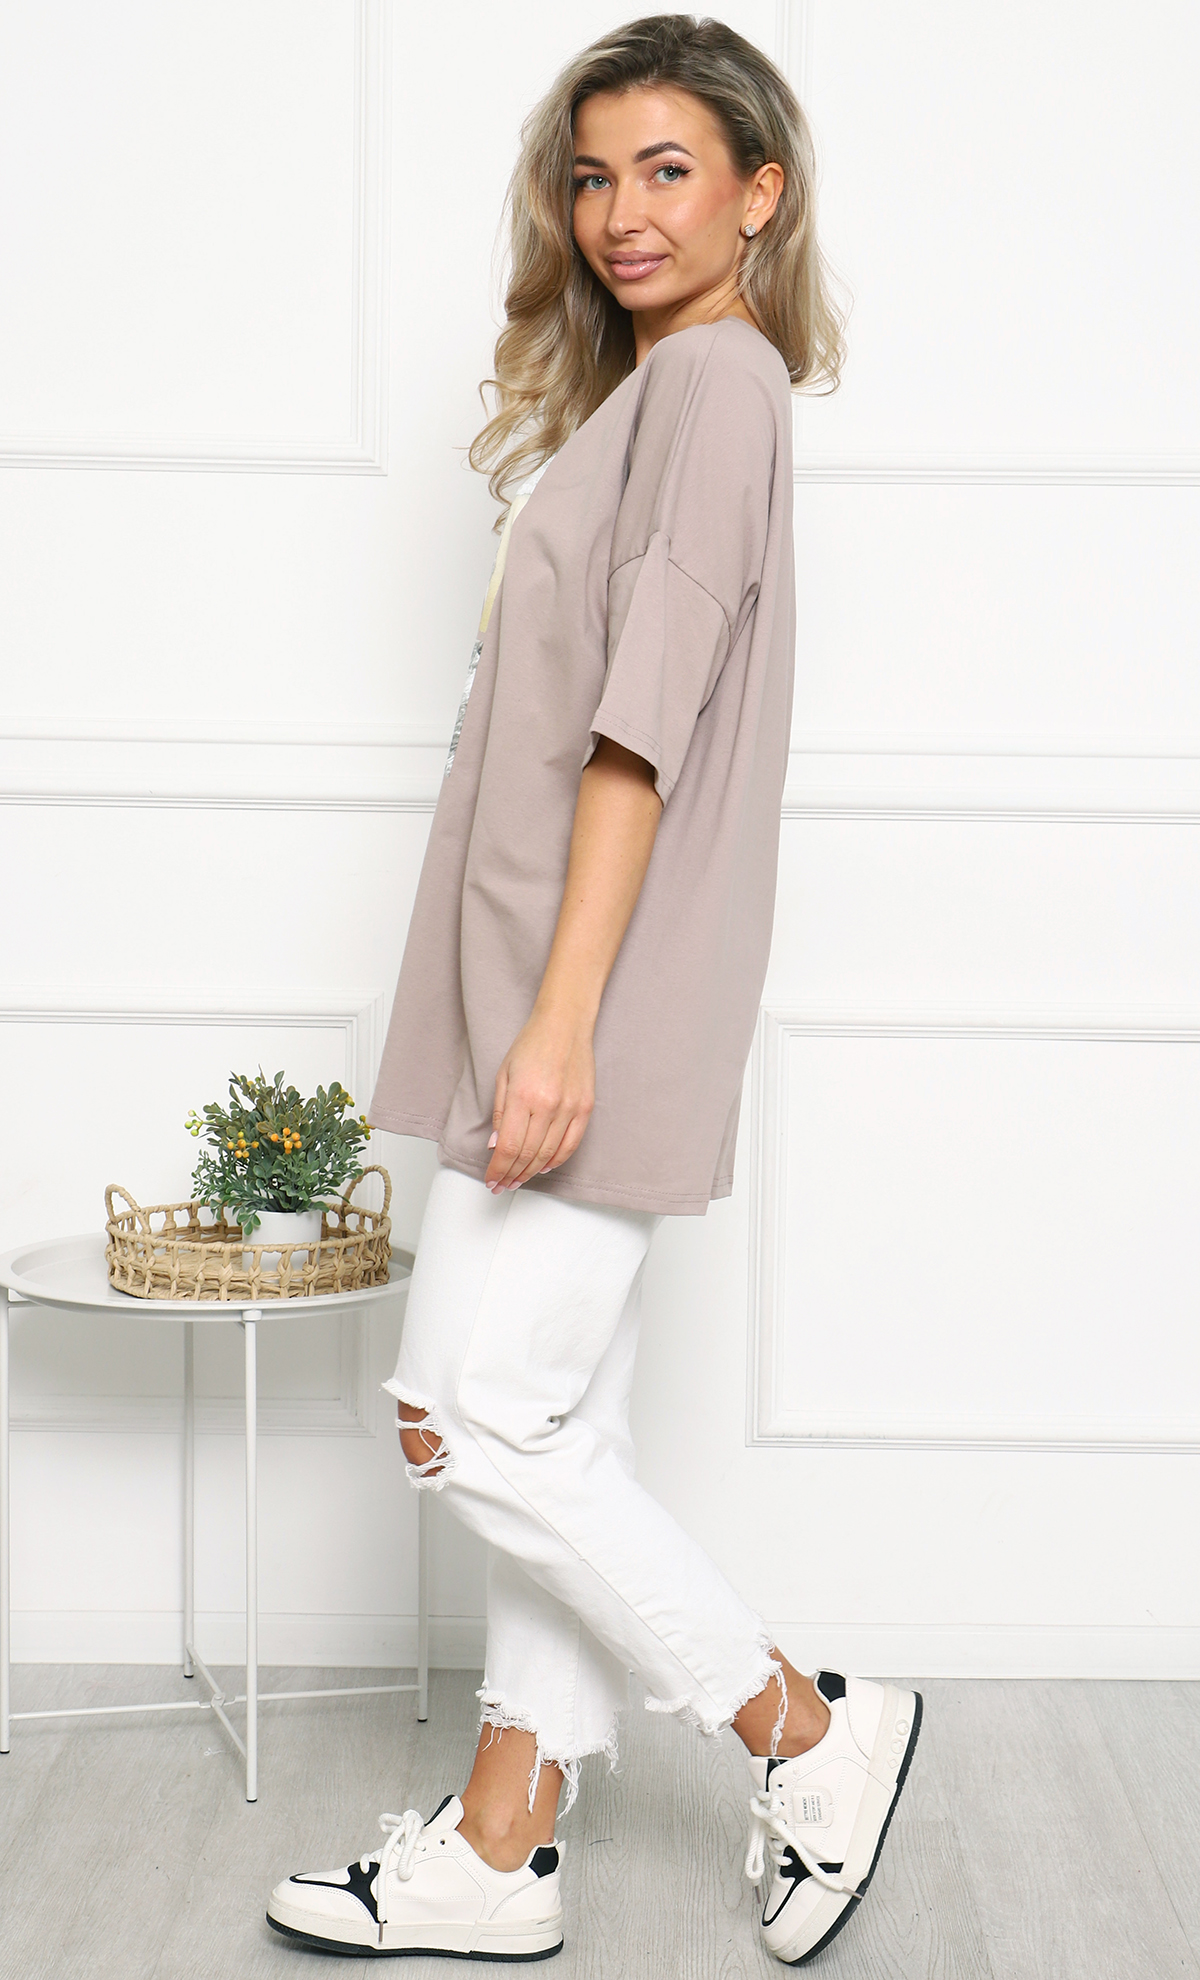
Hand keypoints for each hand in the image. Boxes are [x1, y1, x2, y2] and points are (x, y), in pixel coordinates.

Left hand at [484, 1007, 594, 1190]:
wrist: (565, 1026)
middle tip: (502, 1185)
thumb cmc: (532, 1045)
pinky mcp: (585, 1108)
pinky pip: (571, 1144)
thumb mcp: (504, 1075)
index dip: (498, 1169)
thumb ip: (501, 1113)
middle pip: (528, 1155)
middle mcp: (548, 1105)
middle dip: (512, 1175)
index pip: (509, 1147)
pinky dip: (556, 1160)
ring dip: (531, 1172)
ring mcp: (570, 1108)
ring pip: (549, 1154)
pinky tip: (544, 1167)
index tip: (492, 1180)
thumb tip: (497, 1146)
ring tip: (518, 1180)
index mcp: (523, 1096)